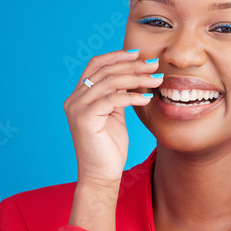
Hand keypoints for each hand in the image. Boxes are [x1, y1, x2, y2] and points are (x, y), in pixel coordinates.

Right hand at [64, 50, 162, 187]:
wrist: (101, 175)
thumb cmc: (109, 148)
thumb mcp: (114, 115)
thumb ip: (117, 96)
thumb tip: (133, 76)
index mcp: (79, 96)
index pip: (95, 66)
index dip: (116, 56)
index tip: (138, 54)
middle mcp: (74, 99)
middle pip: (105, 71)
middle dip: (132, 65)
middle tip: (154, 64)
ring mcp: (77, 108)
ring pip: (110, 82)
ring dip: (136, 78)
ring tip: (156, 80)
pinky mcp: (85, 118)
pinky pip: (113, 99)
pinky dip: (132, 96)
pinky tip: (147, 98)